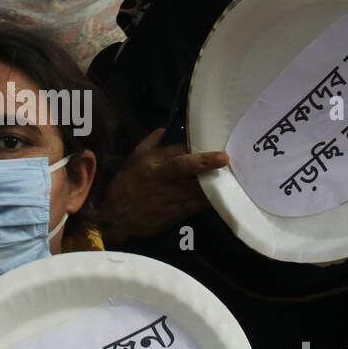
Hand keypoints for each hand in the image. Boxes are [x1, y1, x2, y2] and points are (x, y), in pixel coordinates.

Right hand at [102, 129, 228, 245]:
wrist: (117, 218)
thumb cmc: (125, 186)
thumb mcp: (133, 160)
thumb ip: (150, 143)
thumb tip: (164, 129)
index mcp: (151, 162)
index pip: (176, 151)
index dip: (195, 147)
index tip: (212, 142)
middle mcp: (161, 177)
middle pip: (184, 167)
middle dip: (204, 161)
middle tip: (224, 158)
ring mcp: (169, 196)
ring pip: (195, 187)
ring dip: (213, 182)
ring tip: (230, 175)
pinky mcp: (176, 213)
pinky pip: (196, 204)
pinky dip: (208, 199)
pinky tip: (221, 194)